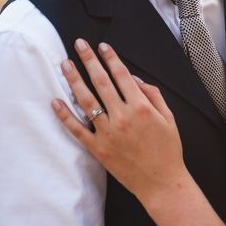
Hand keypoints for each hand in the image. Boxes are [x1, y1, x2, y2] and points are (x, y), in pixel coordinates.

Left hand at [52, 39, 189, 207]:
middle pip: (102, 82)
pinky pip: (77, 129)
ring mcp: (108, 132)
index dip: (111, 58)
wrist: (162, 181)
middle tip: (78, 44)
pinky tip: (56, 101)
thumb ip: (153, 95)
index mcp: (142, 107)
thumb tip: (134, 79)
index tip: (102, 46)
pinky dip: (65, 115)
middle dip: (89, 61)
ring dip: (74, 80)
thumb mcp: (169, 118)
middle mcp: (123, 116)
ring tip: (65, 64)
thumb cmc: (168, 149)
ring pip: (87, 101)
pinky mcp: (98, 148)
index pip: (122, 75)